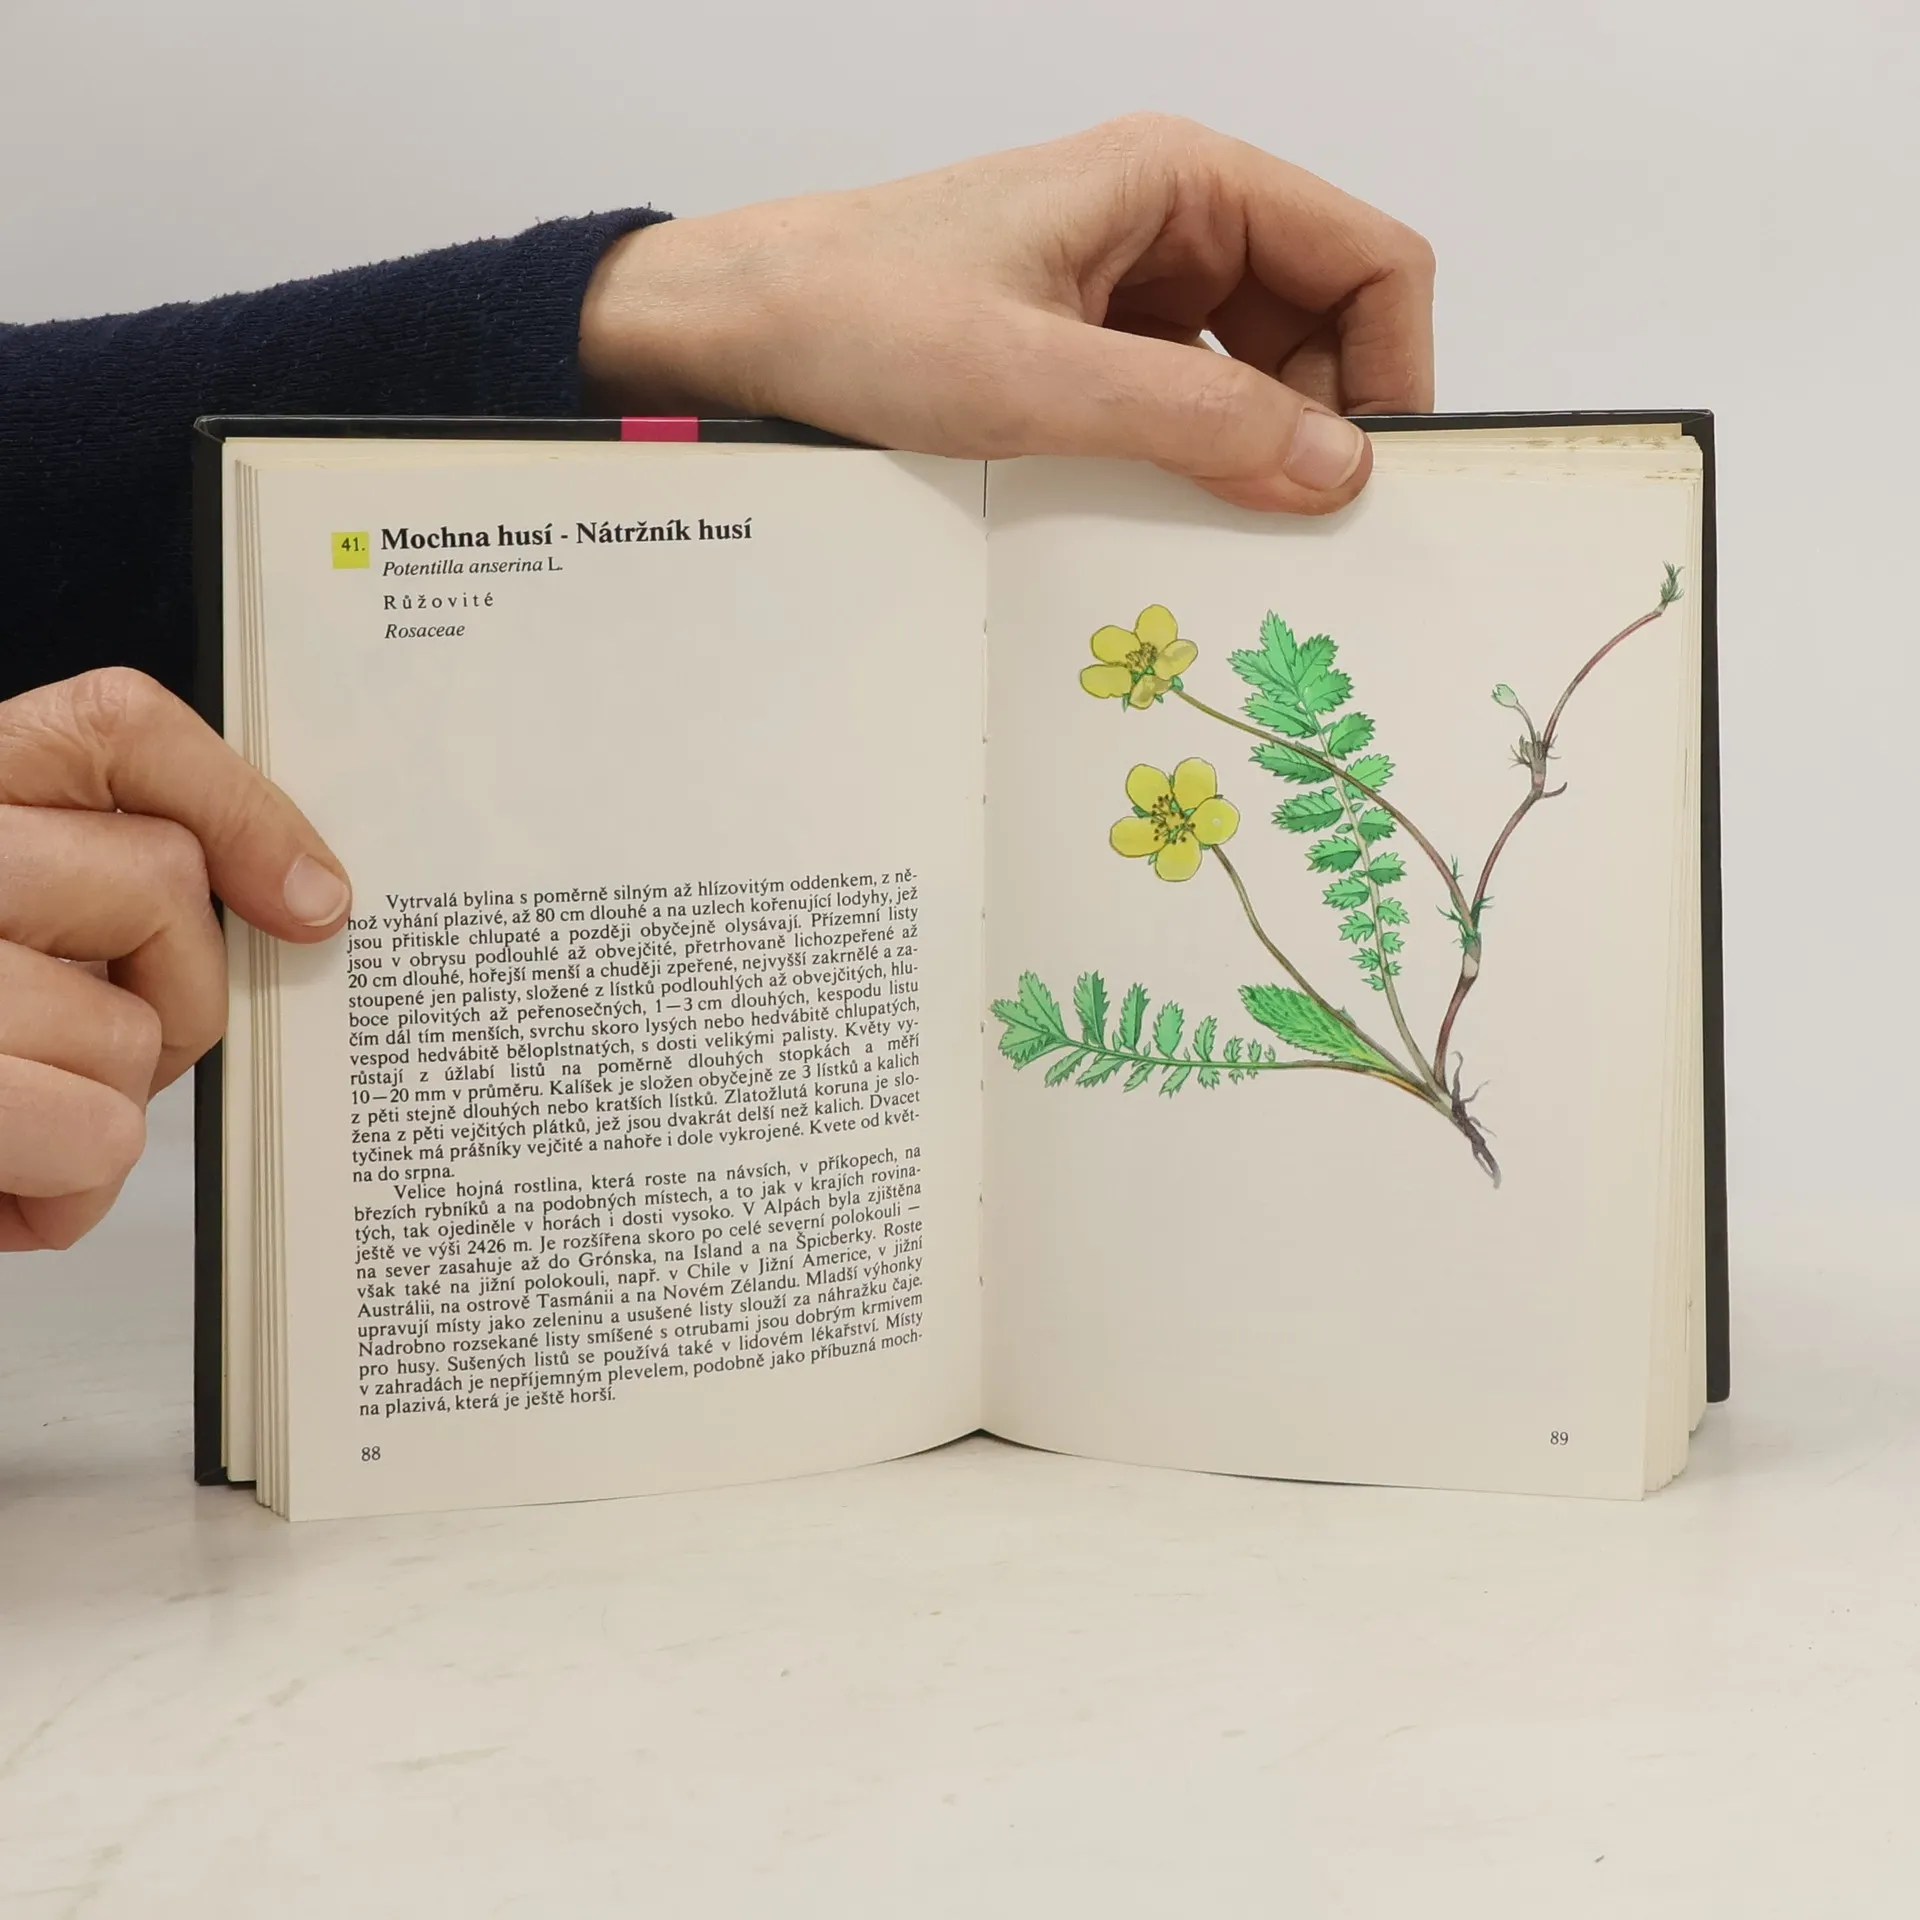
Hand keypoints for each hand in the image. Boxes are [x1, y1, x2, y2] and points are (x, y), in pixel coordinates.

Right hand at [0, 670, 351, 1250]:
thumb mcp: (27, 922)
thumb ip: (114, 885)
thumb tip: (303, 899)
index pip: (118, 727)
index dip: (241, 808)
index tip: (308, 899)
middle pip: (158, 882)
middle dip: (182, 992)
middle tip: (119, 1046)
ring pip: (127, 1026)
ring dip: (111, 1105)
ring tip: (32, 1120)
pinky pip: (94, 1131)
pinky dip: (75, 1185)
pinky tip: (15, 1183)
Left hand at [581, 113, 1433, 514]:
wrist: (730, 330)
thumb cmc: (856, 316)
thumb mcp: (1034, 379)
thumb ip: (1194, 418)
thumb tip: (1337, 467)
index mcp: (1180, 185)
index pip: (1368, 260)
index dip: (1392, 369)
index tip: (1371, 483)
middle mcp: (1170, 227)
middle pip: (1323, 327)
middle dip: (1323, 427)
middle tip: (1298, 538)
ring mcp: (1128, 291)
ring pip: (1257, 376)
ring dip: (1256, 455)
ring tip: (1225, 536)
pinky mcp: (1085, 350)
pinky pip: (1184, 407)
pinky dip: (1194, 463)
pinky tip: (1166, 518)